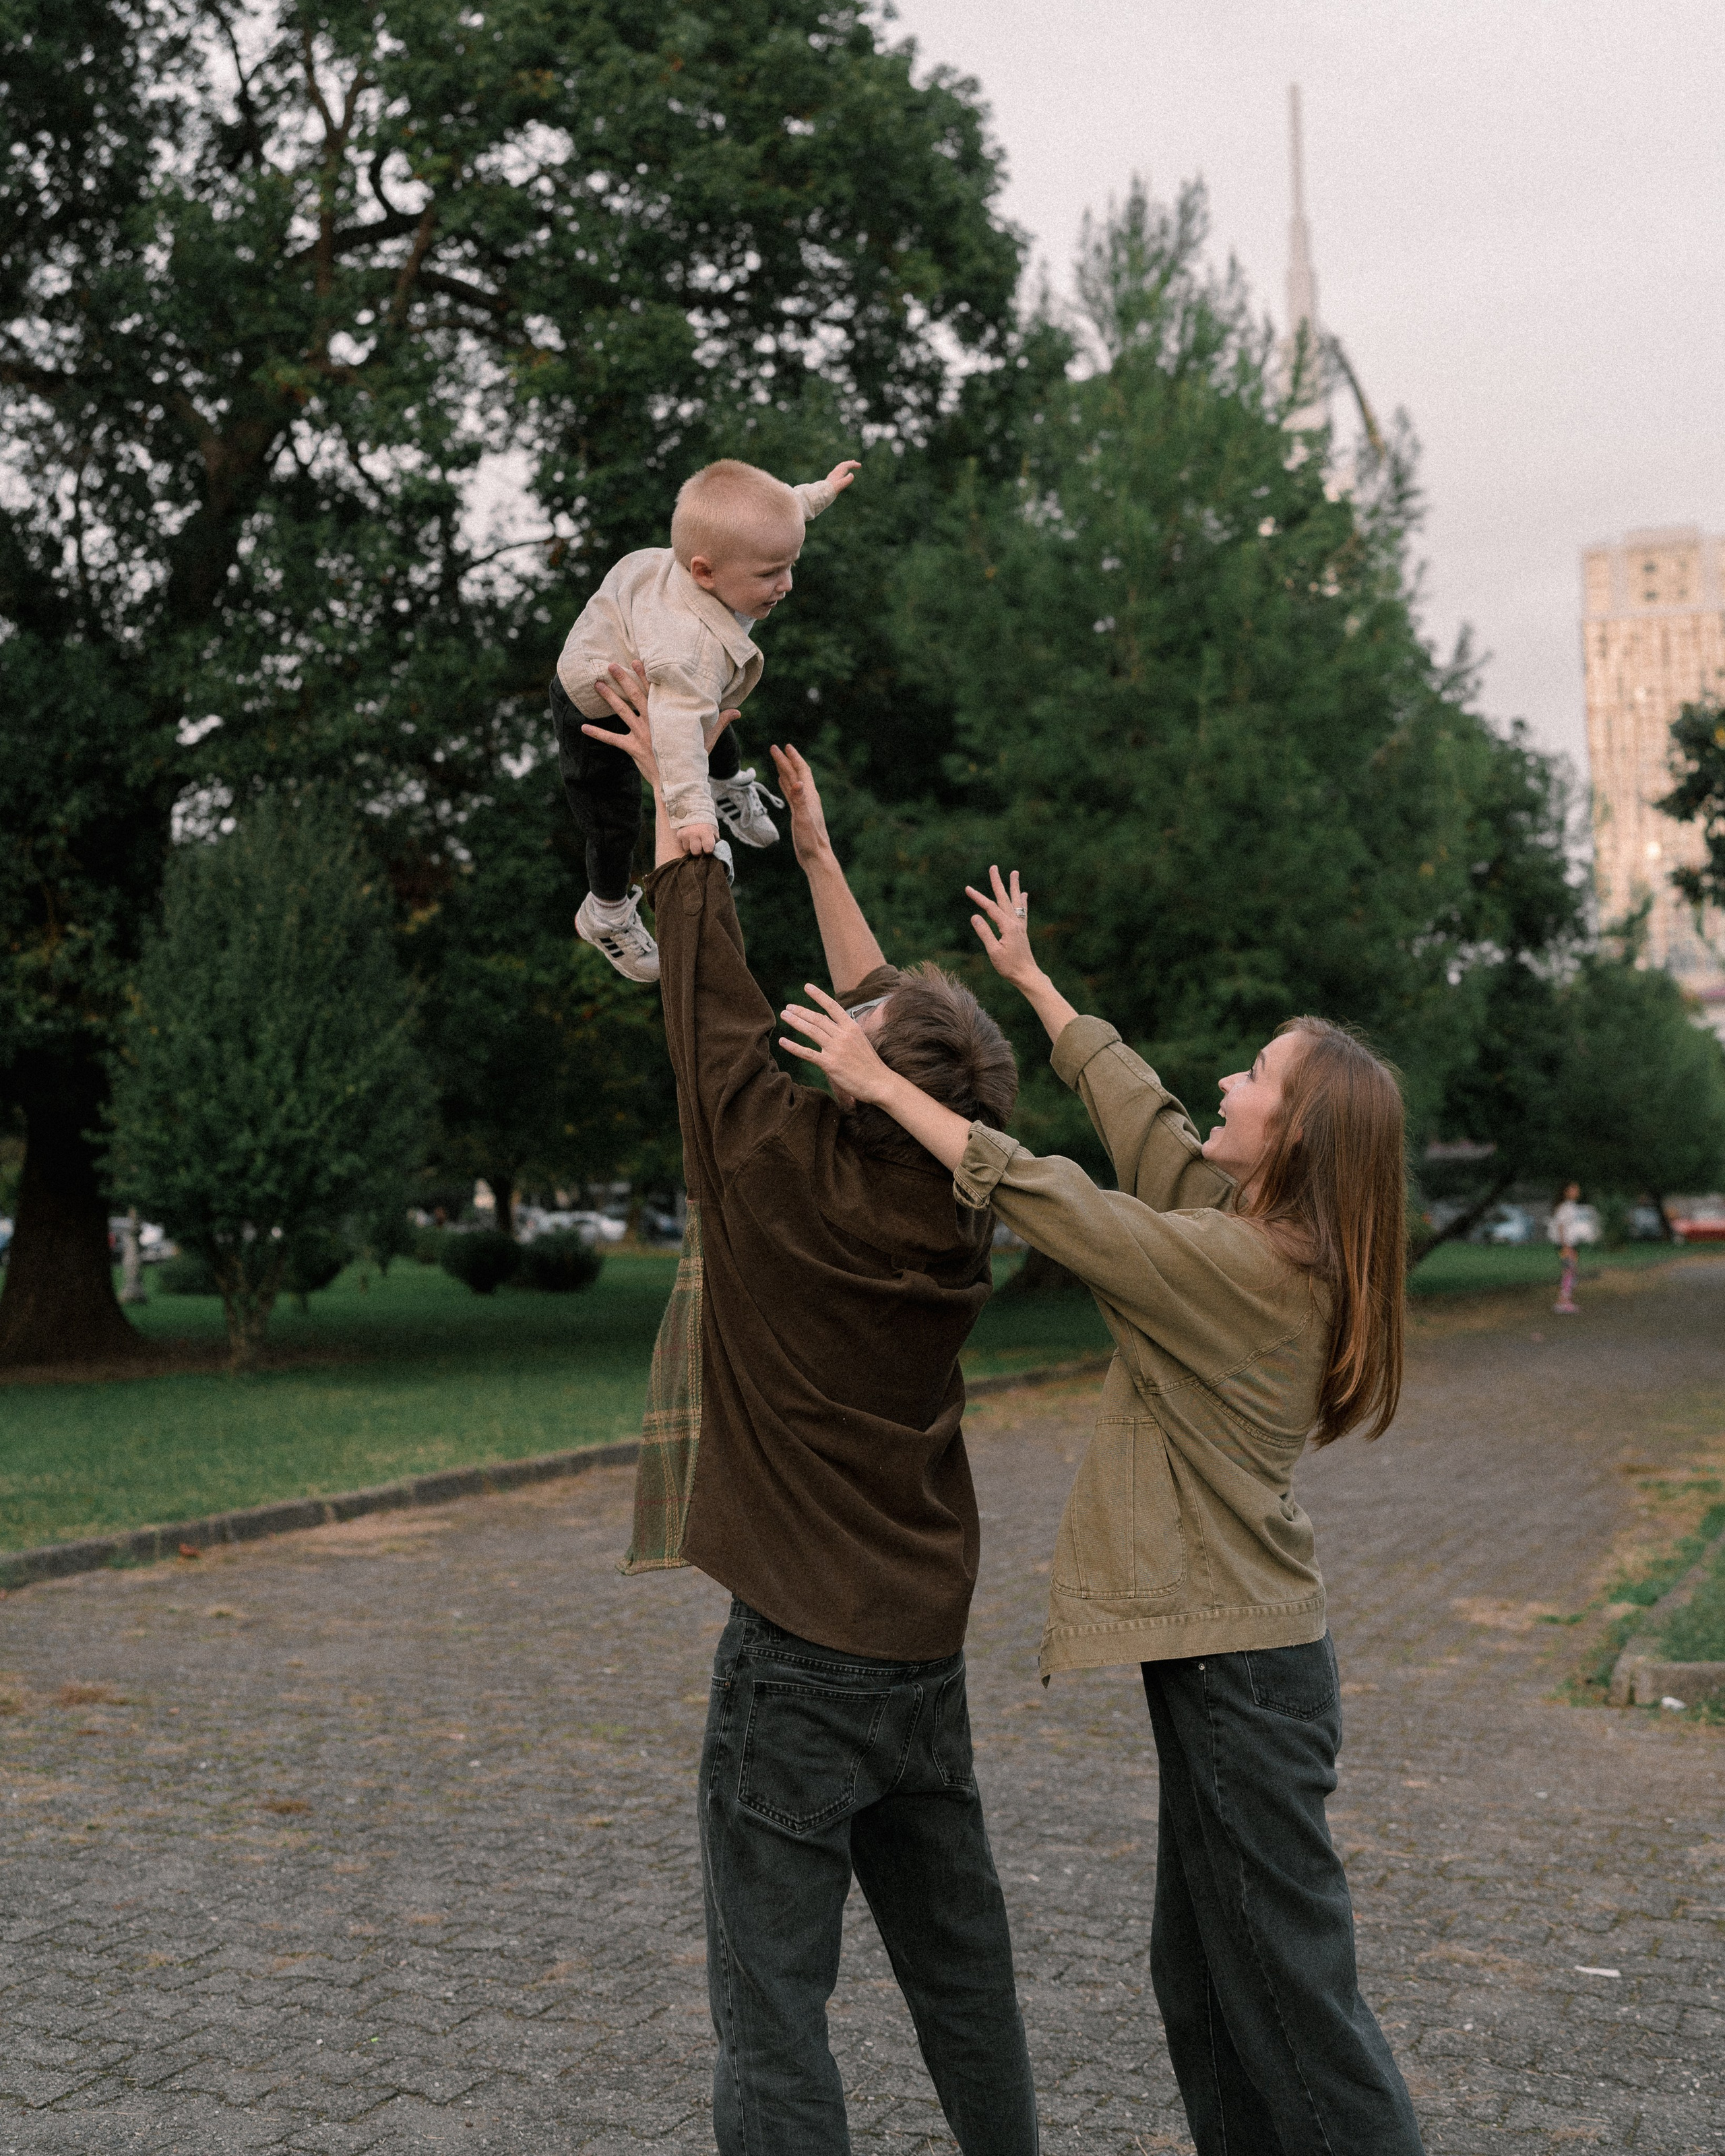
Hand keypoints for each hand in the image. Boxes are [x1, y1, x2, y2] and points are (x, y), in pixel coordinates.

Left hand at [587, 661, 736, 780]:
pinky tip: (582, 726)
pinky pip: (612, 740)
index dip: (645, 675)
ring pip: (621, 712)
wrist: (677, 783)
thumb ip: (720, 723)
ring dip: (608, 697)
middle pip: (635, 695)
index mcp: (666, 717)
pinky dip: (597, 734)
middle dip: (623, 678)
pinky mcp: (631, 748)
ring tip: (596, 684)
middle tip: (611, 664)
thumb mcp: (706, 740)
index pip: (655, 691)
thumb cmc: (691, 760)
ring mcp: (640, 735)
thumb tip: (738, 712)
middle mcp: (652, 722)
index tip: (636, 660)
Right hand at [676, 822, 719, 856]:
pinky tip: (690, 838)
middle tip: (701, 847)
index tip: (708, 848)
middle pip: (696, 852)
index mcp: (706, 832)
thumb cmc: (707, 826)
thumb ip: (714, 842)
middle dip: (699, 852)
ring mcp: (686, 834)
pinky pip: (683, 845)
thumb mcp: (713, 832)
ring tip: (695, 841)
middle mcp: (694, 833)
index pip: (708, 849)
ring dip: (691, 847)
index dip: (709, 850)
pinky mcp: (679, 835)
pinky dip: (686, 843)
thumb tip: (715, 854)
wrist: (695, 812)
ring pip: (688, 849)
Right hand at [769, 742, 832, 868]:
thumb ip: (800, 801)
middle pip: (796, 773)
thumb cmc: (811, 840)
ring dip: (785, 770)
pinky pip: (791, 793)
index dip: (793, 758)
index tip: (784, 746)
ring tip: (778, 760)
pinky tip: (782, 781)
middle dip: (786, 760)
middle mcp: (808, 798)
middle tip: (775, 748)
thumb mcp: (803, 819)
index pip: (801, 771)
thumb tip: (798, 782)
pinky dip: (786, 784)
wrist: (816, 856)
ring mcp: (804, 805)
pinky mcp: (799, 813)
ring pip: (793, 782)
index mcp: (809, 796)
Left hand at [779, 983, 893, 1103]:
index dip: (819, 996)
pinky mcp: (830, 1064)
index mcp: (852, 1027)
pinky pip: (808, 1053)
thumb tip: (829, 1024)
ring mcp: (836, 1049)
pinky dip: (793, 1046)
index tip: (807, 987)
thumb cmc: (870, 1064)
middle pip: (818, 1018)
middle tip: (788, 1007)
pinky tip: (783, 1041)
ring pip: (811, 1031)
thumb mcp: (860, 1041)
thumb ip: (845, 1032)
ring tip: (784, 1015)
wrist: (879, 1082)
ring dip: (795, 1022)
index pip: (833, 1006)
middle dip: (801, 1011)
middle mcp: (843, 1035)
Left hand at [825, 458, 860, 493]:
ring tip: (849, 465)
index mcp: (838, 473)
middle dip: (849, 463)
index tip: (860, 465)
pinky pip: (836, 473)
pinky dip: (841, 471)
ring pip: (839, 468)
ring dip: (845, 466)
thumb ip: (846, 480)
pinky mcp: (830, 480)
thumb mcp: (840, 485)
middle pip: (842, 465)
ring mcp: (832, 476)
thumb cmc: (831, 491)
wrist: (821, 495)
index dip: (853, 464)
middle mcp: (834, 473)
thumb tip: (852, 474)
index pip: (846, 465)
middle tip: (855, 463)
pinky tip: (841, 474)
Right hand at [966, 866, 1040, 990]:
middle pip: (1004, 898)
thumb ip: (985, 933)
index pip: (990, 908)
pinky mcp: (1022, 931)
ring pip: (1015, 901)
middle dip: (998, 882)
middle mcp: (1015, 922)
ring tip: (1014, 872)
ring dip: (1014, 886)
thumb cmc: (1009, 966)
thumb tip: (975, 916)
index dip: (978, 897)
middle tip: (994, 867)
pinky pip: (1022, 911)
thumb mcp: (993, 951)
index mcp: (1007, 926)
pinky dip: (1022, 901)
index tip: (967, 888)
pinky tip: (1024, 894)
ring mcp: (1020, 926)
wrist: (1027, 975)